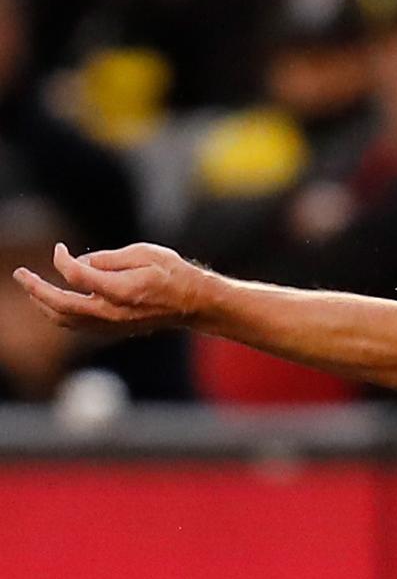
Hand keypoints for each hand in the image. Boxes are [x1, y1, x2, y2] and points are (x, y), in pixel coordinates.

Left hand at [12, 242, 203, 334]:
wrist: (194, 303)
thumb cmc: (173, 274)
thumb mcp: (145, 254)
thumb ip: (109, 259)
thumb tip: (80, 263)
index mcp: (121, 290)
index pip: (76, 276)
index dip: (62, 261)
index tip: (59, 249)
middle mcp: (113, 312)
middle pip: (61, 305)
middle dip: (36, 289)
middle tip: (20, 275)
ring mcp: (112, 324)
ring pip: (65, 320)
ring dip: (44, 304)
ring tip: (33, 289)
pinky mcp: (114, 329)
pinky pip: (77, 326)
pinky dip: (60, 314)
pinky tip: (55, 302)